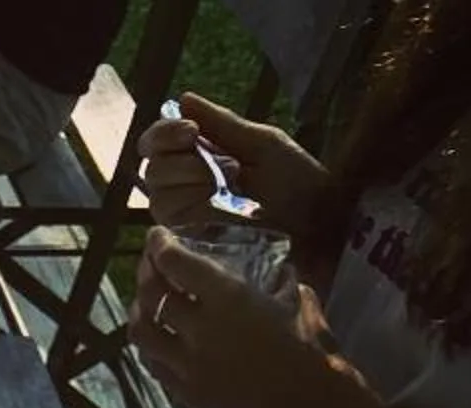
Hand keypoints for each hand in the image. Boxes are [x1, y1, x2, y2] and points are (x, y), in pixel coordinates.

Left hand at [130, 227, 354, 407]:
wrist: (309, 403)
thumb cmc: (310, 344)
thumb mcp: (294, 296)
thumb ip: (273, 279)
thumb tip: (272, 266)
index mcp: (228, 299)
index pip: (176, 264)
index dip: (160, 246)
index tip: (156, 235)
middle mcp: (200, 331)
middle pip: (152, 295)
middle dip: (146, 272)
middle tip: (150, 262)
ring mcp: (189, 366)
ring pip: (142, 332)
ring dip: (139, 311)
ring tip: (145, 300)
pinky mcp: (187, 393)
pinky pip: (154, 364)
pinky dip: (150, 345)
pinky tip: (156, 336)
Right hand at [136, 94, 326, 238]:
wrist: (318, 222)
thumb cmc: (296, 181)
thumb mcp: (261, 143)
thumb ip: (221, 124)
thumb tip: (183, 99)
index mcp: (201, 156)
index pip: (157, 142)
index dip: (164, 134)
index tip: (191, 131)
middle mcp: (186, 187)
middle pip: (153, 169)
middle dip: (184, 163)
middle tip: (228, 166)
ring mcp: (187, 218)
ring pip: (159, 197)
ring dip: (192, 185)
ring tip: (231, 187)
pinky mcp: (193, 245)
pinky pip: (173, 224)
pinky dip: (194, 209)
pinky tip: (222, 207)